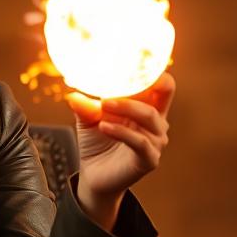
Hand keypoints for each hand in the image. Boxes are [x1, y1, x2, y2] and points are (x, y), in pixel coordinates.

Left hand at [64, 70, 175, 200]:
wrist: (93, 176)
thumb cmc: (97, 142)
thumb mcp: (89, 119)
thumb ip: (86, 106)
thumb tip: (72, 94)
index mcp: (148, 107)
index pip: (161, 83)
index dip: (151, 70)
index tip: (130, 60)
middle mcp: (158, 122)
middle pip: (164, 92)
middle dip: (146, 81)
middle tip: (120, 77)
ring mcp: (156, 141)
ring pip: (149, 116)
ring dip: (125, 107)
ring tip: (103, 105)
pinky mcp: (149, 159)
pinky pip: (139, 141)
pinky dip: (121, 131)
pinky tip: (104, 126)